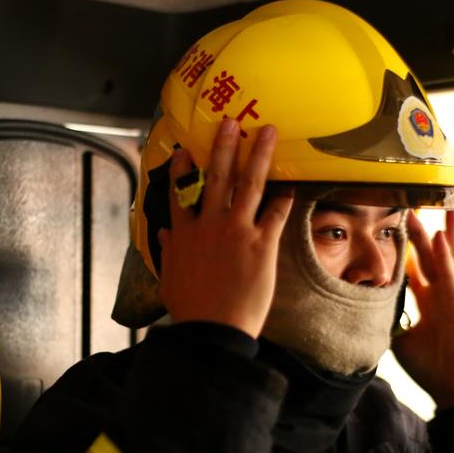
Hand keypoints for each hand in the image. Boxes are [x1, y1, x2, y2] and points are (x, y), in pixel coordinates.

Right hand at [158, 119, 293, 337]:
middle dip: (224, 147)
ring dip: (258, 155)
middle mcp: (209, 224)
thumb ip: (168, 250)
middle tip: (231, 123)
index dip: (182, 169)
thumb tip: (162, 233)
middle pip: (217, 177)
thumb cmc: (189, 308)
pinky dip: (284, 196)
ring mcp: (236, 231)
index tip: (184, 150)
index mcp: (183, 233)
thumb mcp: (170, 277)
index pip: (180, 192)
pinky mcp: (261, 244)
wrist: (212, 329)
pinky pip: (275, 213)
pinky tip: (291, 181)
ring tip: (268, 132)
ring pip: (248, 184)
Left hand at [391, 210, 453, 408]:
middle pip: (432, 255)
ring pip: (448, 257)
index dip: (408, 246)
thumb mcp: (401, 339)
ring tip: (440, 206)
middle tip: (411, 204)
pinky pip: (451, 275)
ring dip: (442, 231)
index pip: (417, 266)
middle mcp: (443, 294)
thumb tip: (364, 310)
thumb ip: (389, 320)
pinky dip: (445, 255)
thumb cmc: (432, 366)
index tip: (396, 226)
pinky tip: (440, 235)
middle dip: (423, 230)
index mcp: (430, 300)